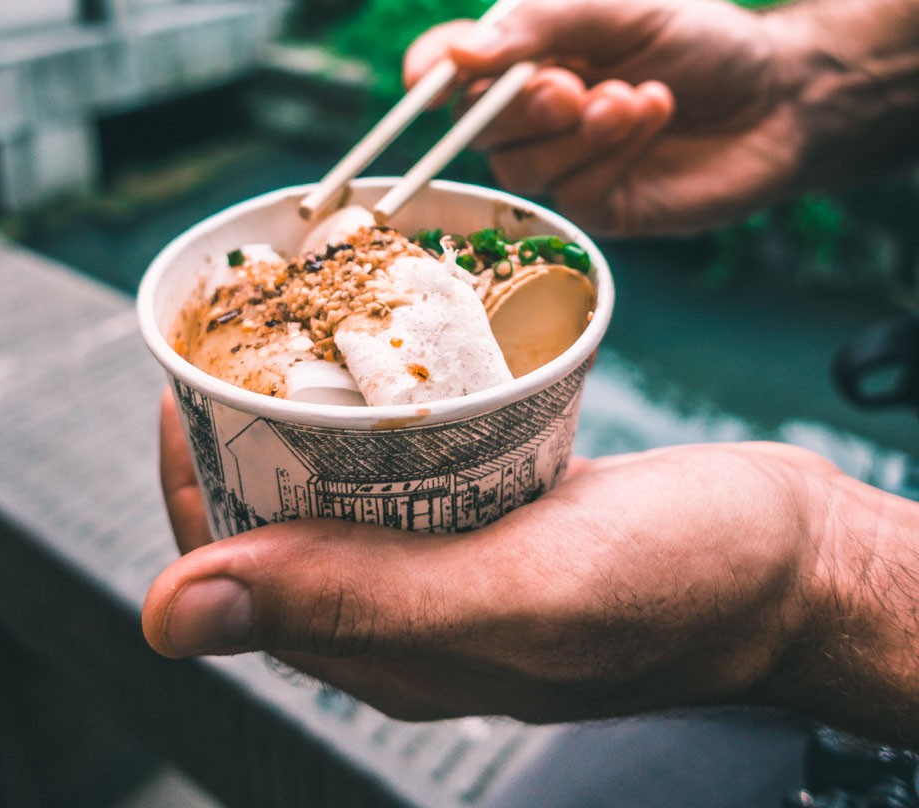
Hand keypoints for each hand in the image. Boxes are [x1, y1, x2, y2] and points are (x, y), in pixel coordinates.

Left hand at [142, 391, 831, 724]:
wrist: (799, 560)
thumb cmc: (685, 586)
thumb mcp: (519, 590)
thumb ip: (358, 600)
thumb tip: (171, 609)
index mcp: (386, 649)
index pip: (230, 566)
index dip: (190, 472)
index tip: (188, 372)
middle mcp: (408, 609)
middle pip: (279, 513)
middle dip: (241, 423)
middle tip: (248, 325)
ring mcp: (457, 559)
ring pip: (343, 480)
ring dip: (309, 404)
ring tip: (305, 320)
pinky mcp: (503, 514)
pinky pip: (416, 458)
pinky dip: (389, 402)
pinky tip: (397, 351)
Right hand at [404, 0, 804, 235]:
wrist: (782, 96)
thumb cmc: (701, 43)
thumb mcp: (619, 12)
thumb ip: (541, 27)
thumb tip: (460, 53)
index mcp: (530, 56)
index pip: (452, 67)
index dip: (430, 69)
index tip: (429, 72)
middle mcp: (535, 114)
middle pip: (474, 126)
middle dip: (516, 106)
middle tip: (568, 86)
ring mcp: (565, 164)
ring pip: (522, 165)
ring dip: (579, 128)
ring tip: (638, 96)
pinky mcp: (601, 206)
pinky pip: (573, 191)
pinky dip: (613, 151)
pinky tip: (654, 116)